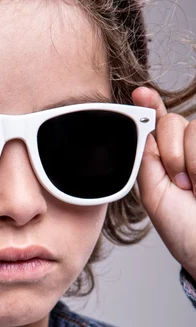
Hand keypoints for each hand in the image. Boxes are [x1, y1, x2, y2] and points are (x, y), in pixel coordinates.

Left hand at [132, 86, 195, 280]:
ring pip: (193, 128)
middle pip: (172, 122)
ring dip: (190, 162)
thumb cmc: (181, 228)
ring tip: (194, 188)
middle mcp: (187, 151)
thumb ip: (147, 162)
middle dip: (170, 152)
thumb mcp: (153, 195)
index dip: (149, 105)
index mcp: (164, 160)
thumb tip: (145, 130)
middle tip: (178, 183)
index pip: (157, 125)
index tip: (140, 94)